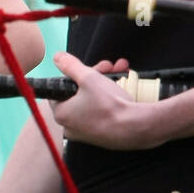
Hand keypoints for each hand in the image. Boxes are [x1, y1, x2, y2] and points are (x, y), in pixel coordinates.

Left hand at [50, 53, 165, 150]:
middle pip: (79, 93)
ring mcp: (87, 132)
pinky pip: (103, 111)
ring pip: (94, 100)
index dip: (74, 76)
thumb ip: (71, 66)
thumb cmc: (109, 106)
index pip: (59, 91)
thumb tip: (58, 58)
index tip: (86, 69)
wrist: (135, 127)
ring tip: (120, 72)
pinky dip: (111, 98)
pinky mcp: (102, 135)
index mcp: (62, 114)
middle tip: (108, 68)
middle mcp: (71, 126)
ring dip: (106, 83)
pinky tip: (123, 86)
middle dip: (96, 75)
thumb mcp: (88, 78)